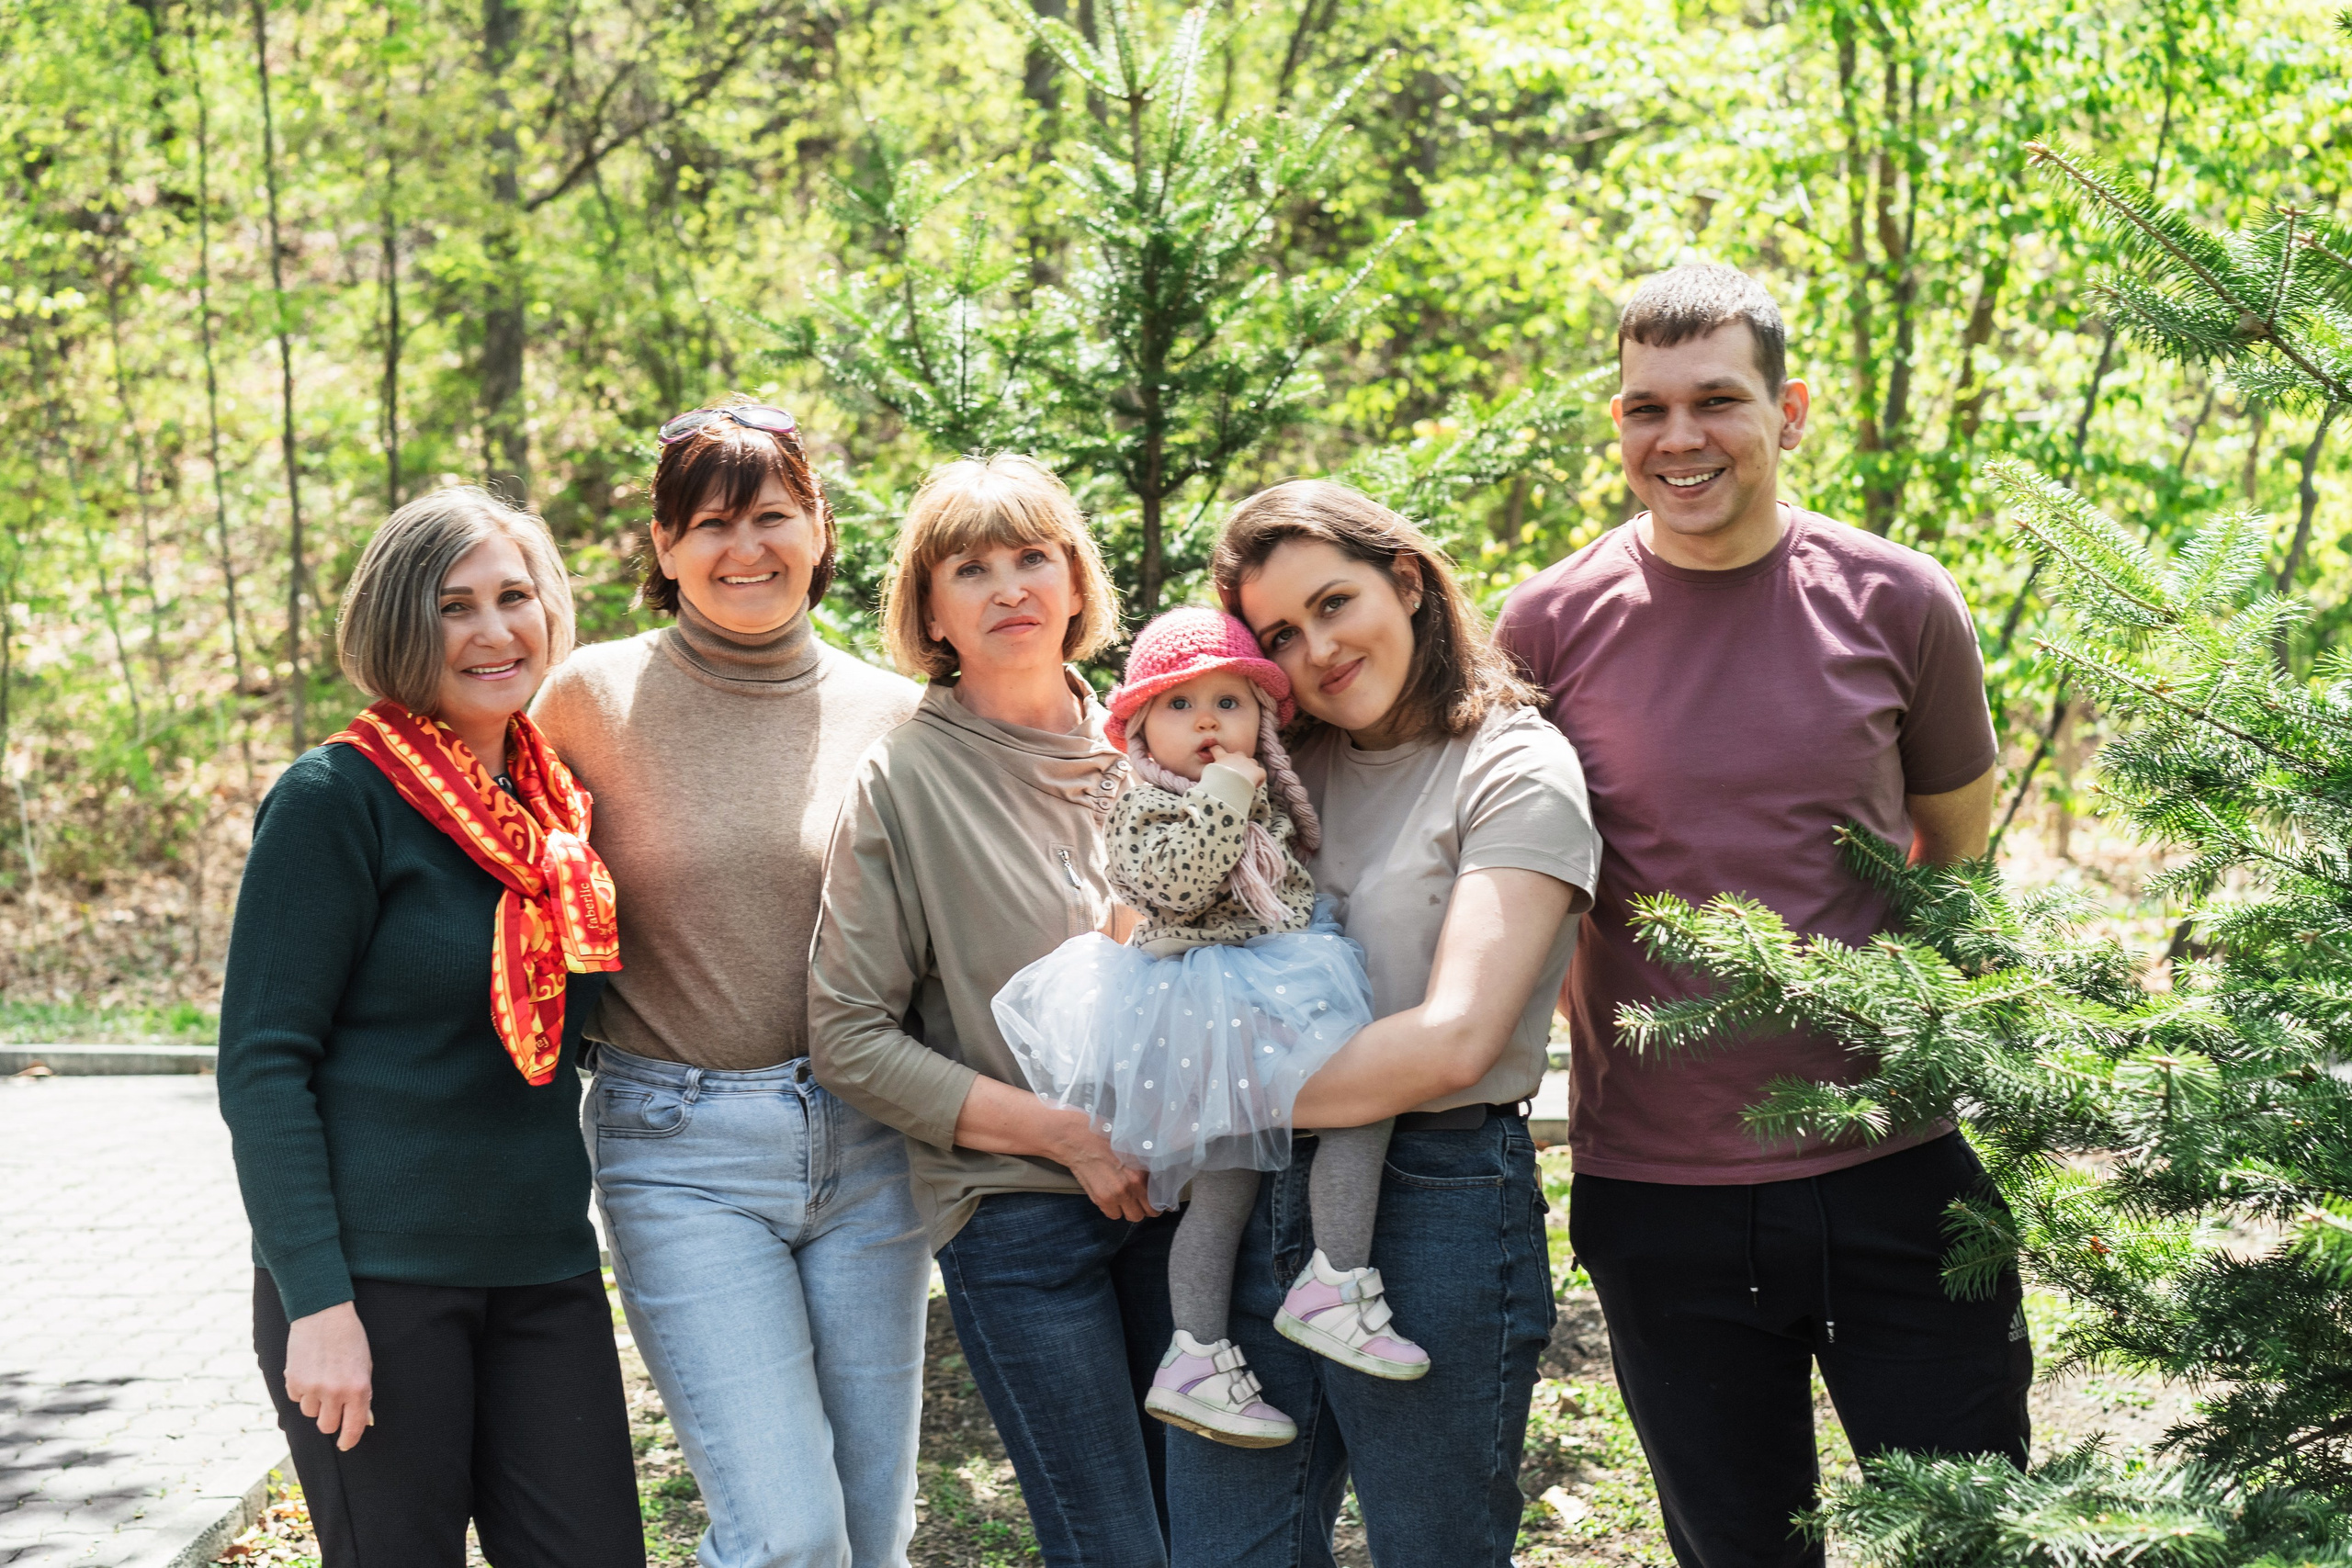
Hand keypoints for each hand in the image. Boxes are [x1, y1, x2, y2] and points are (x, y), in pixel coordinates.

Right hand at [284, 1300, 372, 1450]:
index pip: (353, 1428)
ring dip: (314, 1402)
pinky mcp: (293, 1381)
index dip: (349, 1440)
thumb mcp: (365, 1366)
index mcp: (358, 1389)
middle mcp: (335, 1392)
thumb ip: (363, 1395)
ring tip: (321, 1377)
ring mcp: (313, 1388)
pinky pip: (296, 1398)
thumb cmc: (350, 1339)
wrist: (324, 1313)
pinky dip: (301, 1389)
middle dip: (329, 1419)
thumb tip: (364, 1422)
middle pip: (327, 1427)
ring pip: (310, 1413)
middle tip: (332, 1404)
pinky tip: (308, 1369)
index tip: (346, 1445)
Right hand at [1044, 1106, 1157, 1221]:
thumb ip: (1146, 1166)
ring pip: (1132, 1216)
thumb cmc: (1106, 1139)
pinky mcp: (1101, 1200)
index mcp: (1142, 1172)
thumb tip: (1158, 1178)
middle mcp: (1131, 1186)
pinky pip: (1114, 1215)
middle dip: (1146, 1208)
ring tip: (1126, 1199)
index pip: (1159, 1198)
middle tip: (1142, 1202)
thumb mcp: (1133, 1148)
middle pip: (1148, 1212)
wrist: (1079, 1140)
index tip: (1158, 1202)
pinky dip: (1114, 1209)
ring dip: (1130, 1210)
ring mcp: (1115, 1195)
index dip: (1160, 1202)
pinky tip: (1111, 1198)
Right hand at [1208, 747, 1265, 790]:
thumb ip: (1209, 772)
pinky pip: (1261, 773)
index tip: (1214, 752)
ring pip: (1252, 762)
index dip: (1216, 750)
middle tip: (1235, 772)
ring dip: (1250, 769)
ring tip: (1246, 780)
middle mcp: (1236, 757)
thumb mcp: (1207, 775)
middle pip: (1239, 754)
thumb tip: (1207, 776)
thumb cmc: (1214, 781)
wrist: (1227, 784)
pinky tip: (1254, 786)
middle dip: (1239, 761)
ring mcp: (1248, 763)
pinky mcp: (1257, 771)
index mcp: (1222, 757)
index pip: (1217, 749)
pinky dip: (1259, 779)